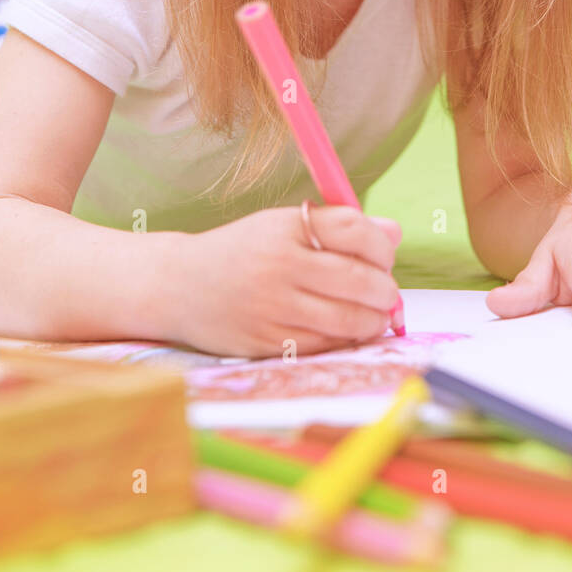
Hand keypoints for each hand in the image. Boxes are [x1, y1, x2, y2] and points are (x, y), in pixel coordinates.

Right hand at [167, 205, 402, 356]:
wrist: (177, 285)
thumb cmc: (243, 252)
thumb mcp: (283, 226)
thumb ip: (338, 227)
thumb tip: (394, 233)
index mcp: (287, 227)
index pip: (356, 230)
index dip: (382, 246)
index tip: (385, 256)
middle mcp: (280, 265)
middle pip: (360, 279)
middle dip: (386, 290)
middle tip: (387, 293)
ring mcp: (273, 307)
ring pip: (349, 319)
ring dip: (374, 320)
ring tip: (373, 314)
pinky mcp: (267, 342)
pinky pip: (326, 345)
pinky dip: (346, 340)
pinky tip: (344, 331)